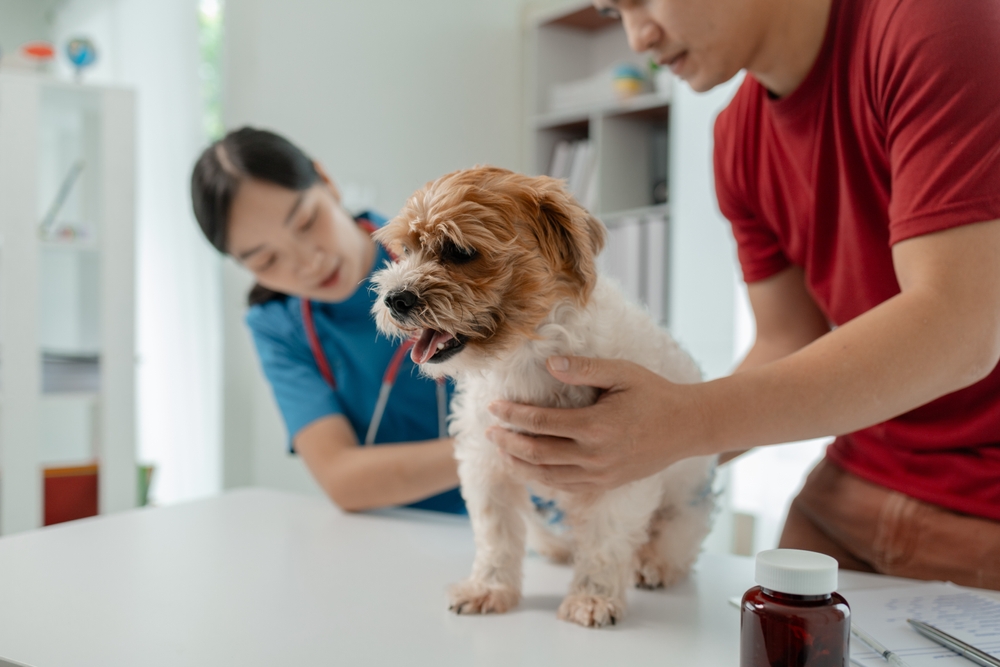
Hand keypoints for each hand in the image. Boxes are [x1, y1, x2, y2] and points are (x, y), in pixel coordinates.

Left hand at [486, 356, 708, 492]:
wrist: (687, 427)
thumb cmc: (654, 394)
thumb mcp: (621, 373)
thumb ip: (583, 368)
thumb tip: (549, 363)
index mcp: (596, 427)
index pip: (540, 423)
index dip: (513, 415)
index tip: (493, 407)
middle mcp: (595, 456)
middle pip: (537, 454)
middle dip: (508, 443)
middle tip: (488, 431)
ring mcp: (600, 475)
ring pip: (547, 476)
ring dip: (519, 464)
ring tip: (501, 450)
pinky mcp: (606, 484)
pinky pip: (564, 487)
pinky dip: (541, 478)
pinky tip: (528, 467)